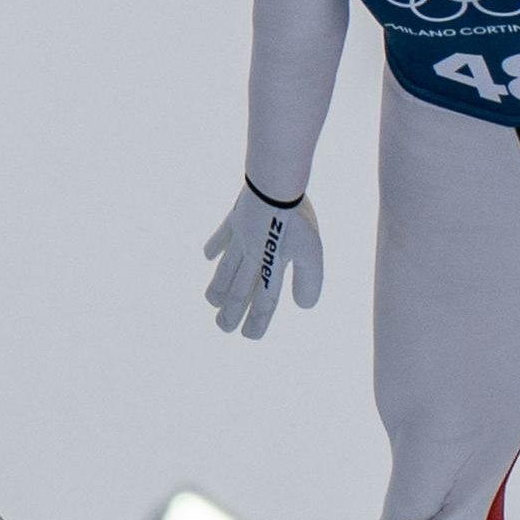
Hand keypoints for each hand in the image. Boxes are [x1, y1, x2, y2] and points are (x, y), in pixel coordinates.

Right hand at [202, 182, 324, 337]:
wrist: (274, 184)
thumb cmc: (296, 219)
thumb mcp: (311, 251)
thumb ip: (308, 280)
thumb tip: (304, 307)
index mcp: (270, 267)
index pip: (264, 301)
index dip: (258, 320)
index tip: (249, 335)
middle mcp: (251, 257)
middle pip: (239, 290)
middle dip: (232, 311)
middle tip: (223, 328)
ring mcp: (241, 238)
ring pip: (226, 268)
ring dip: (219, 286)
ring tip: (212, 301)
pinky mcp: (236, 218)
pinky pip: (223, 235)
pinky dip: (215, 247)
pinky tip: (207, 256)